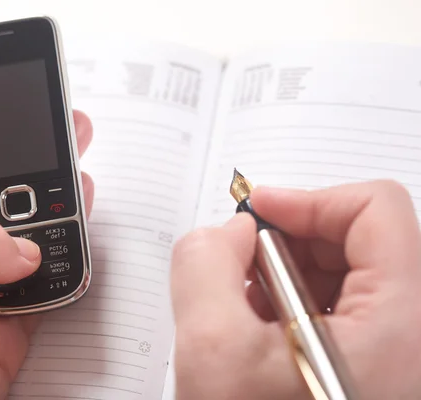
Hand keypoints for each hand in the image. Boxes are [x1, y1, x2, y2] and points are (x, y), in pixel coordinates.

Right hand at [170, 180, 420, 398]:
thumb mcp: (212, 351)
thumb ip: (205, 263)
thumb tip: (229, 233)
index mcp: (403, 325)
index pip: (374, 210)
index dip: (308, 199)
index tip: (255, 214)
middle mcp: (412, 337)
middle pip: (360, 240)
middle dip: (288, 242)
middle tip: (239, 264)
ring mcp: (396, 355)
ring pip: (346, 275)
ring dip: (286, 275)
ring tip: (244, 307)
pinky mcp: (375, 368)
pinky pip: (339, 311)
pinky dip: (293, 305)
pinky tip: (259, 333)